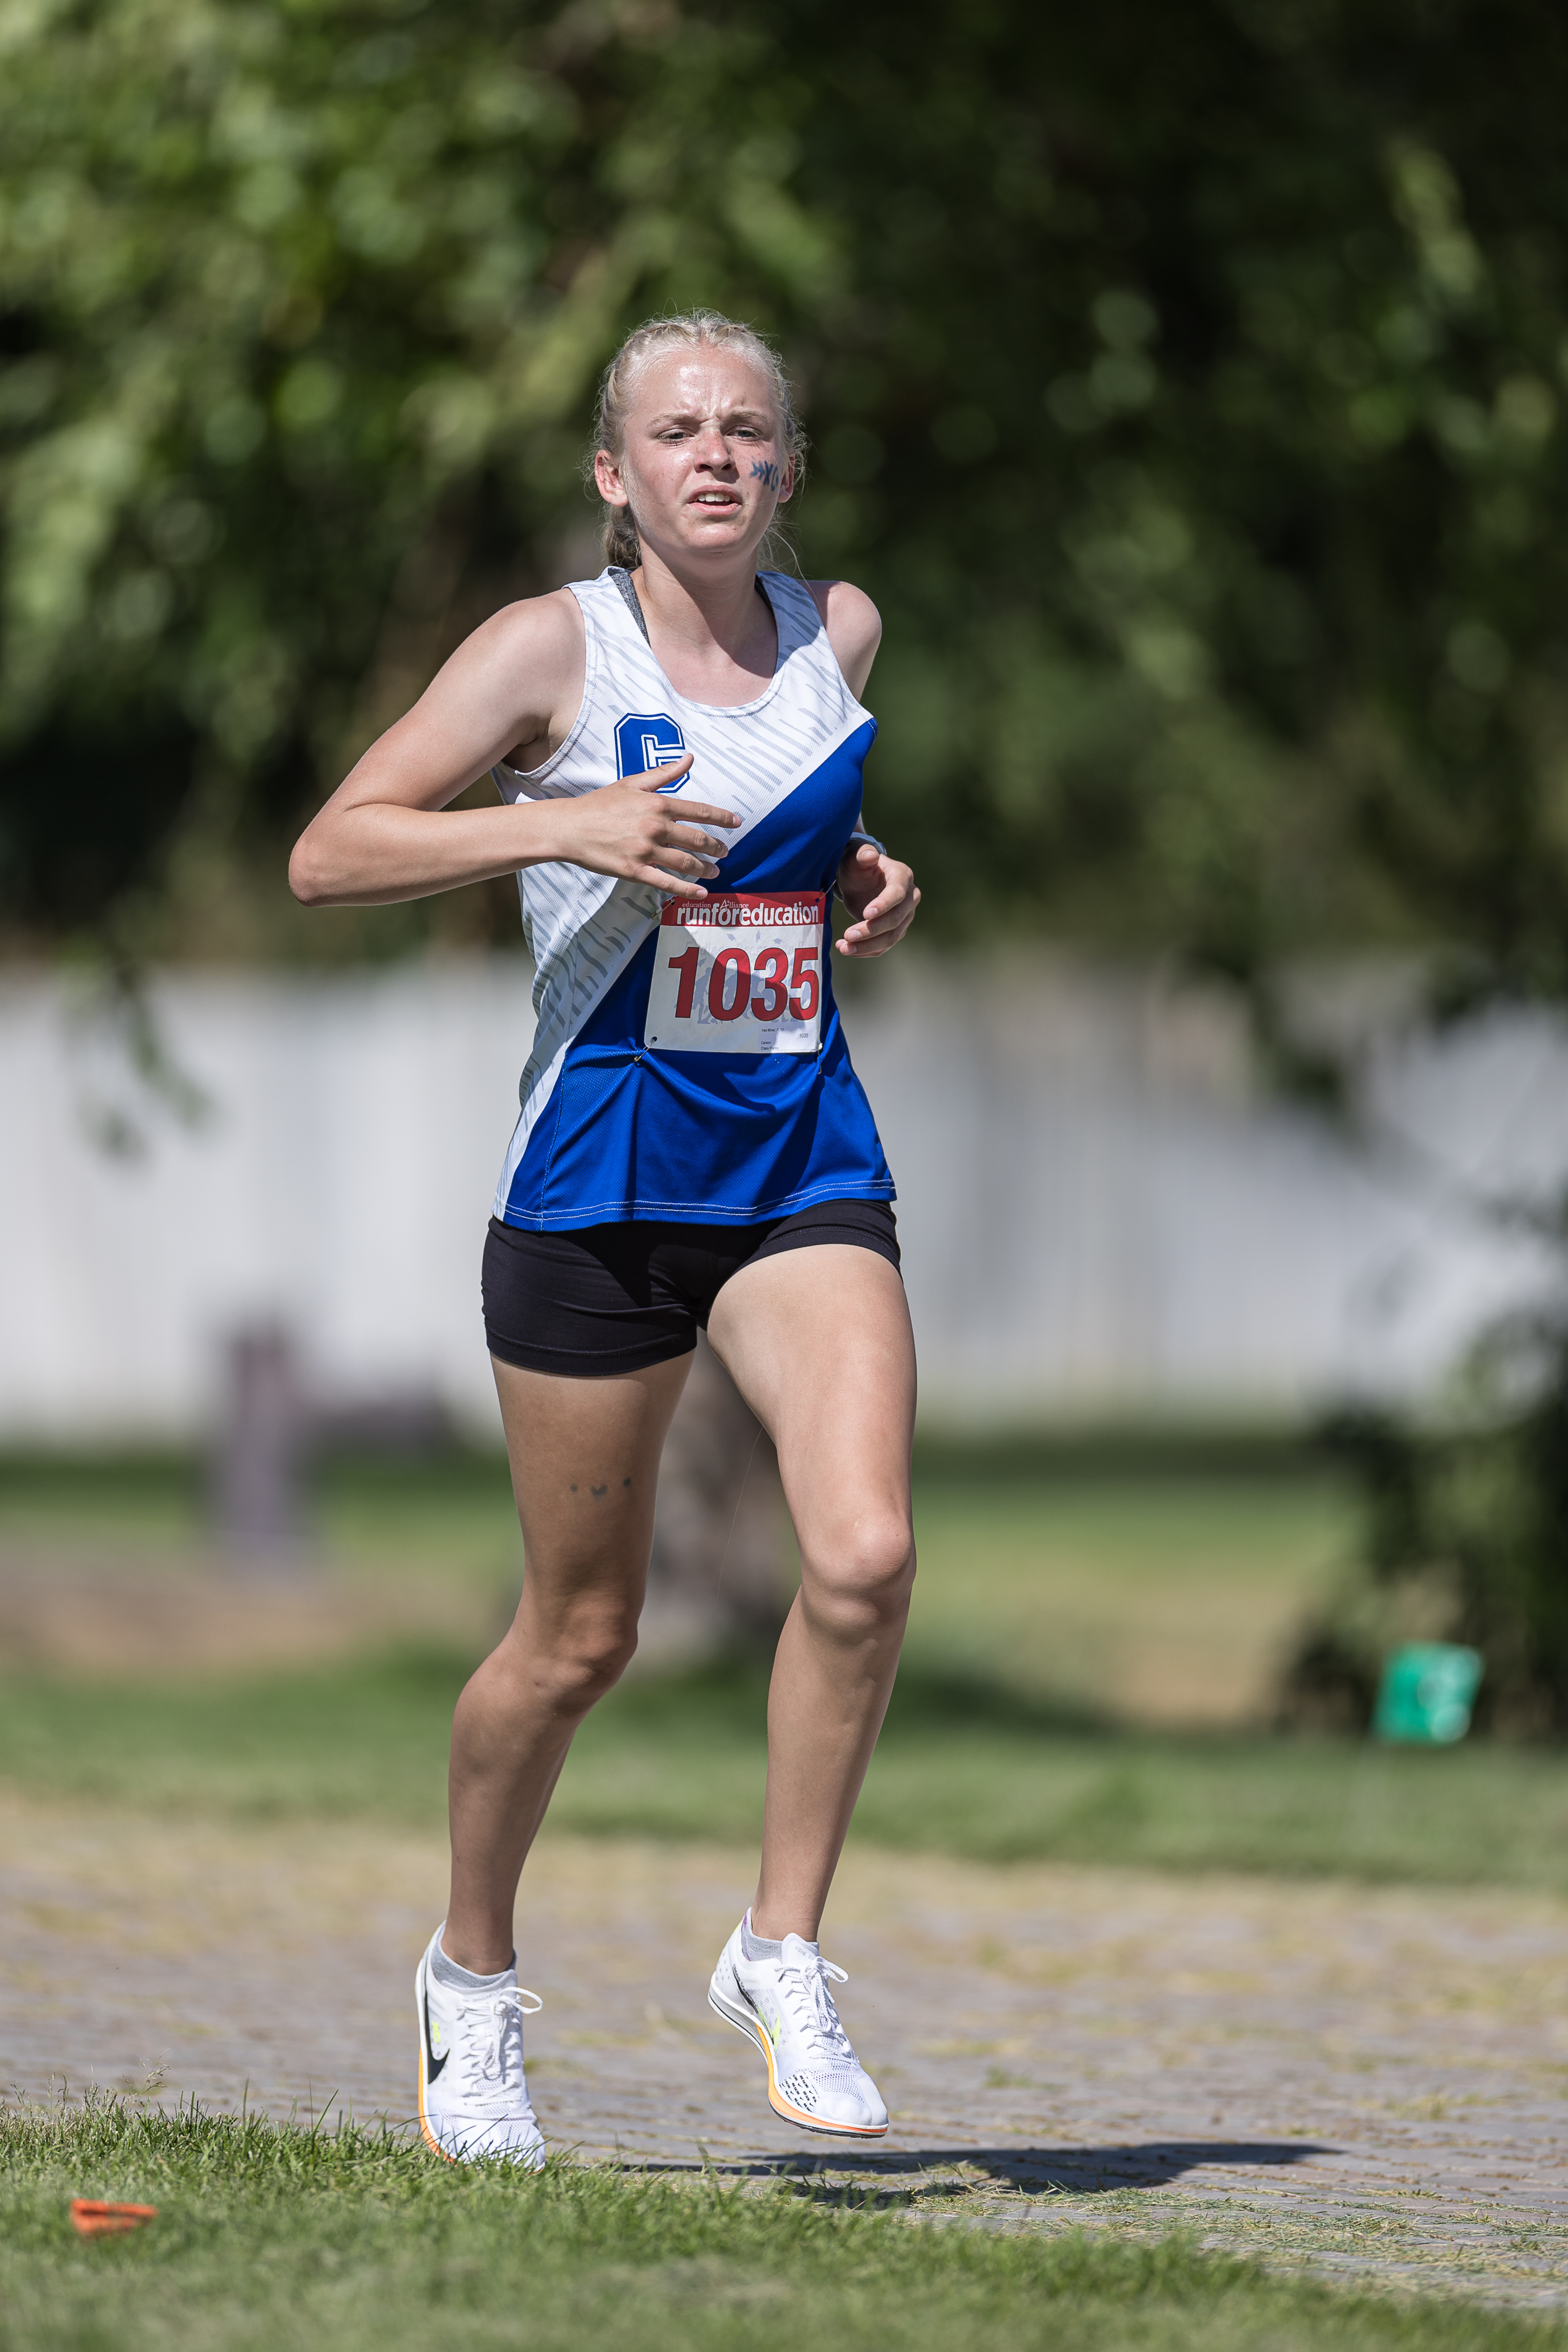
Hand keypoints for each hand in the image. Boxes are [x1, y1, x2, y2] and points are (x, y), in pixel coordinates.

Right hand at [548, 756, 738, 899]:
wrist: (570, 827)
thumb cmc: (600, 804)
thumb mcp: (632, 782)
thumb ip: (664, 773)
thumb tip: (689, 758)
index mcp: (658, 804)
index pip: (700, 811)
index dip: (722, 818)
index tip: (737, 823)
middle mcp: (656, 827)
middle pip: (698, 839)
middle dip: (716, 847)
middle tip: (726, 852)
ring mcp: (646, 850)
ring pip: (686, 863)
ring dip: (705, 869)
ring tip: (715, 872)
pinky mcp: (635, 870)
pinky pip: (667, 883)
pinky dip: (686, 890)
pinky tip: (701, 894)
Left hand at [835, 842, 919, 956]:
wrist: (859, 880)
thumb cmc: (858, 866)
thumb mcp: (855, 856)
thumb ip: (862, 854)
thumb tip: (869, 856)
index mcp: (902, 877)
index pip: (897, 893)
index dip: (883, 905)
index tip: (865, 914)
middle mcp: (909, 898)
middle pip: (896, 919)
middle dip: (872, 930)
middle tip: (848, 935)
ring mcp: (904, 917)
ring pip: (891, 937)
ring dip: (867, 945)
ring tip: (844, 948)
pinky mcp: (895, 931)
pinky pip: (884, 946)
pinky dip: (866, 951)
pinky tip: (847, 950)